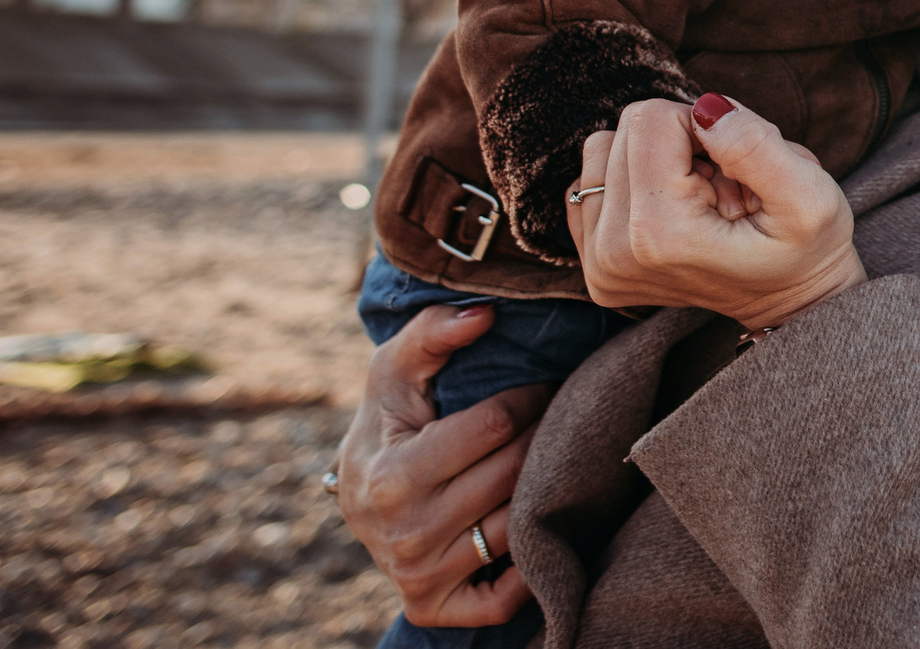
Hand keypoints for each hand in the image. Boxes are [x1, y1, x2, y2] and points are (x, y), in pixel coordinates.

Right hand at [334, 303, 549, 627]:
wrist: (362, 497)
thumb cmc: (389, 422)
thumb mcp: (394, 371)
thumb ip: (433, 332)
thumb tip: (485, 314)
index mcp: (392, 475)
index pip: (497, 425)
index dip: (529, 397)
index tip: (538, 388)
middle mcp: (405, 533)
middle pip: (514, 473)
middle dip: (543, 437)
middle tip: (557, 419)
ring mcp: (420, 575)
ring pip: (520, 527)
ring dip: (545, 491)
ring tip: (552, 461)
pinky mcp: (435, 607)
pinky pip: (502, 599)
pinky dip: (529, 571)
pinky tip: (537, 531)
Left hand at [573, 95, 867, 333]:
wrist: (793, 307)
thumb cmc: (806, 252)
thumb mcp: (808, 196)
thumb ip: (755, 144)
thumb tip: (704, 108)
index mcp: (661, 234)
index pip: (652, 119)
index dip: (705, 126)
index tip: (734, 168)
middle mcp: (615, 253)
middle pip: (627, 132)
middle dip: (682, 143)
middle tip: (724, 187)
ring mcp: (599, 263)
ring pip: (604, 150)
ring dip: (657, 159)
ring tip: (701, 197)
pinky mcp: (594, 264)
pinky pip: (591, 182)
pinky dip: (634, 182)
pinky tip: (673, 208)